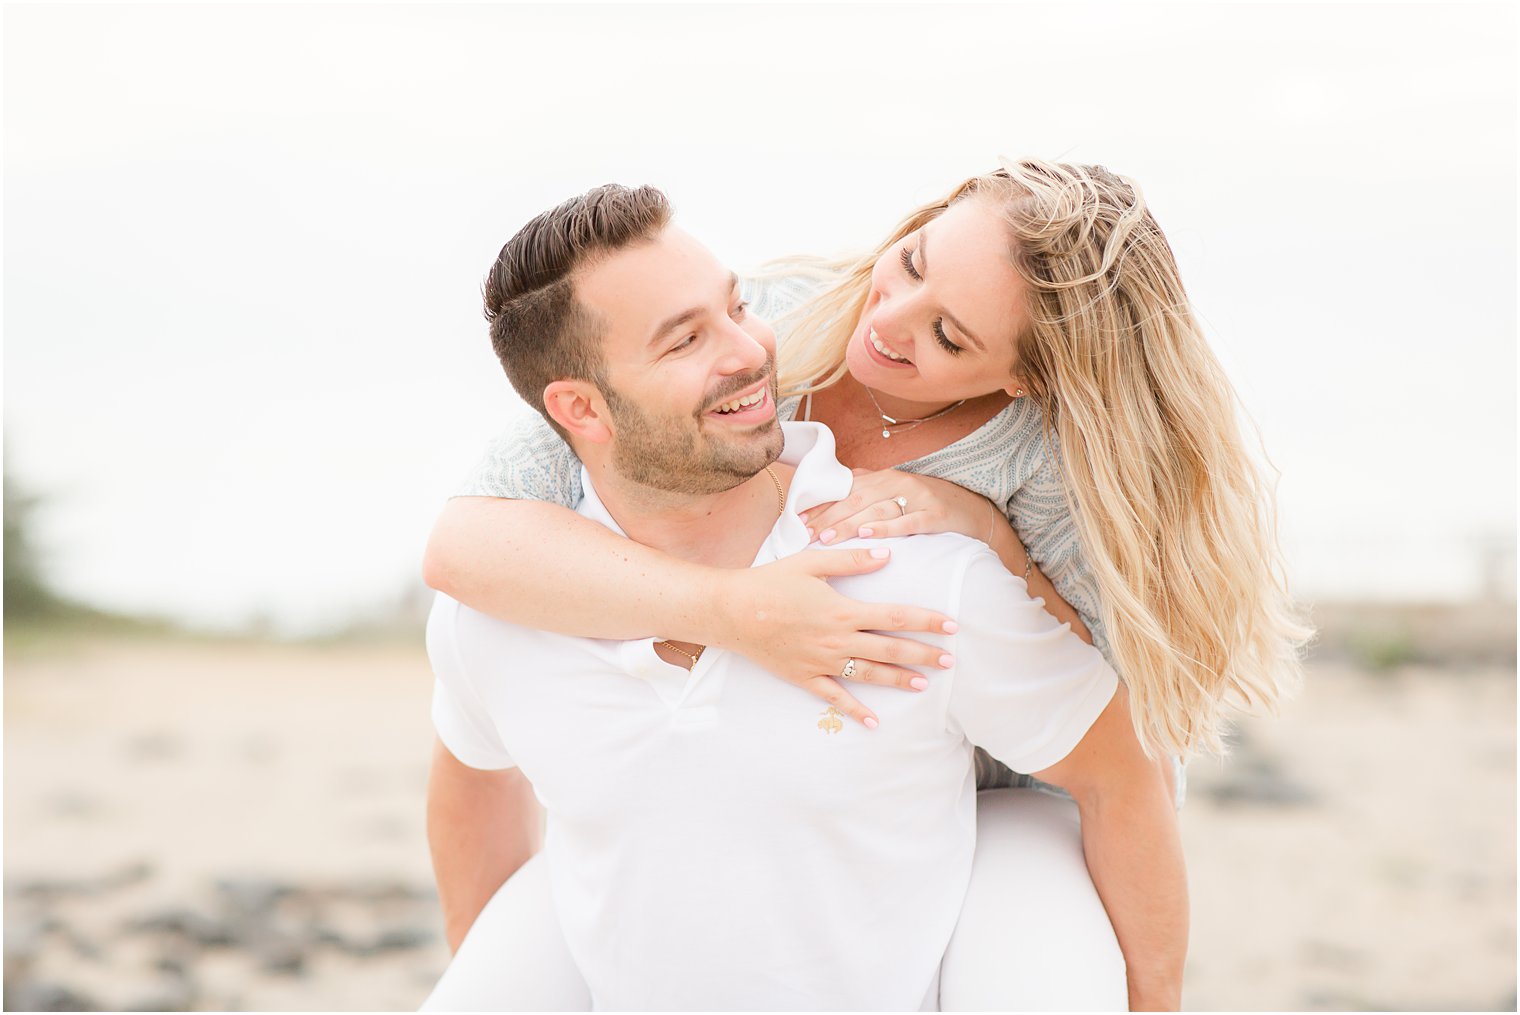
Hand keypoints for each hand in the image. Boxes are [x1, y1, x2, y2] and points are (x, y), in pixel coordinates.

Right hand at [710, 548, 958, 727]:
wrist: (731, 612)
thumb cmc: (770, 583)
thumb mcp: (811, 563)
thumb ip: (851, 561)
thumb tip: (886, 554)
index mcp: (842, 611)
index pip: (895, 616)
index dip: (926, 620)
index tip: (951, 624)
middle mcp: (837, 641)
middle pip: (890, 649)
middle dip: (923, 654)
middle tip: (949, 660)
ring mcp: (822, 663)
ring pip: (868, 675)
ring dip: (898, 680)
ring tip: (923, 684)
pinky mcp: (804, 678)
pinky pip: (835, 698)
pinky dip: (855, 711)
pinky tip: (874, 722)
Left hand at [800, 469, 991, 543]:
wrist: (974, 511)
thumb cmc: (927, 504)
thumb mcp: (896, 492)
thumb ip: (867, 488)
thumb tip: (832, 488)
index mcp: (884, 478)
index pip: (845, 489)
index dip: (821, 504)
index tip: (798, 519)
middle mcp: (898, 483)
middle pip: (856, 498)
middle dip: (828, 516)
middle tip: (806, 532)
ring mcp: (918, 498)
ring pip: (876, 509)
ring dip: (849, 523)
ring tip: (828, 537)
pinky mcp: (935, 515)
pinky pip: (907, 521)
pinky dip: (885, 528)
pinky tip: (867, 534)